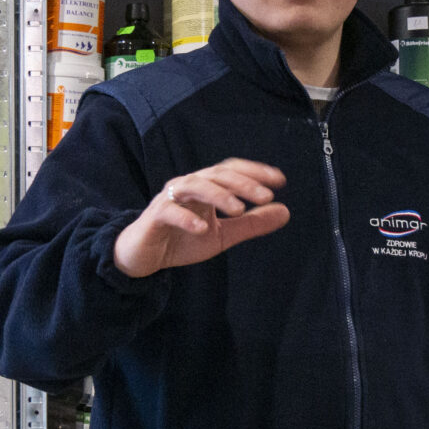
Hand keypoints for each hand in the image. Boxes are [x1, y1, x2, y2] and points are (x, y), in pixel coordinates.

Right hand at [113, 159, 289, 278]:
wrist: (144, 257)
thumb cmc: (182, 240)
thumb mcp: (223, 235)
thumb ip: (251, 224)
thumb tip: (285, 211)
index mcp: (206, 187)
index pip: (232, 171)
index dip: (255, 172)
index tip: (279, 180)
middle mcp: (189, 186)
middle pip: (217, 175)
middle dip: (243, 184)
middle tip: (265, 196)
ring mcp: (170, 199)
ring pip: (195, 186)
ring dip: (219, 195)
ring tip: (239, 210)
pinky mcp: (155, 216)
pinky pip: (170, 211)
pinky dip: (187, 217)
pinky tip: (203, 228)